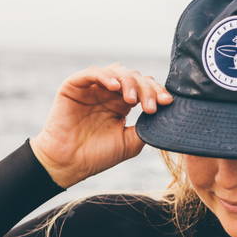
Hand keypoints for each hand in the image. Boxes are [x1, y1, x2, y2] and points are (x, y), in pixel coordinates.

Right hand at [30, 63, 172, 188]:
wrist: (68, 164)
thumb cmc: (98, 155)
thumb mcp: (130, 142)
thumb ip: (146, 127)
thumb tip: (165, 114)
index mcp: (123, 103)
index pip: (145, 89)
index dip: (157, 92)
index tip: (167, 102)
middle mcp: (109, 93)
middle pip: (135, 78)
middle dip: (147, 89)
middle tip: (151, 106)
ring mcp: (93, 88)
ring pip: (117, 72)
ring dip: (129, 82)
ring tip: (133, 100)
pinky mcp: (74, 86)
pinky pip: (92, 73)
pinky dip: (106, 76)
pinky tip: (115, 87)